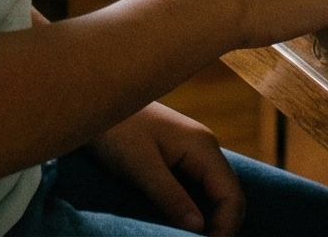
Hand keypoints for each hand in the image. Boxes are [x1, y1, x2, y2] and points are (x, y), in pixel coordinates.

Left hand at [90, 102, 244, 236]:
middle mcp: (205, 148)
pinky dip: (197, 208)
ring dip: (209, 219)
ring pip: (215, 193)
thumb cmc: (116, 130)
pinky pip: (199, 188)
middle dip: (220, 226)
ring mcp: (195, 152)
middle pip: (228, 195)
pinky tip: (184, 224)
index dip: (225, 228)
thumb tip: (198, 227)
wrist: (96, 102)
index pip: (231, 195)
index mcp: (203, 147)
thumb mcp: (141, 167)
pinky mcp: (181, 156)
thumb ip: (171, 196)